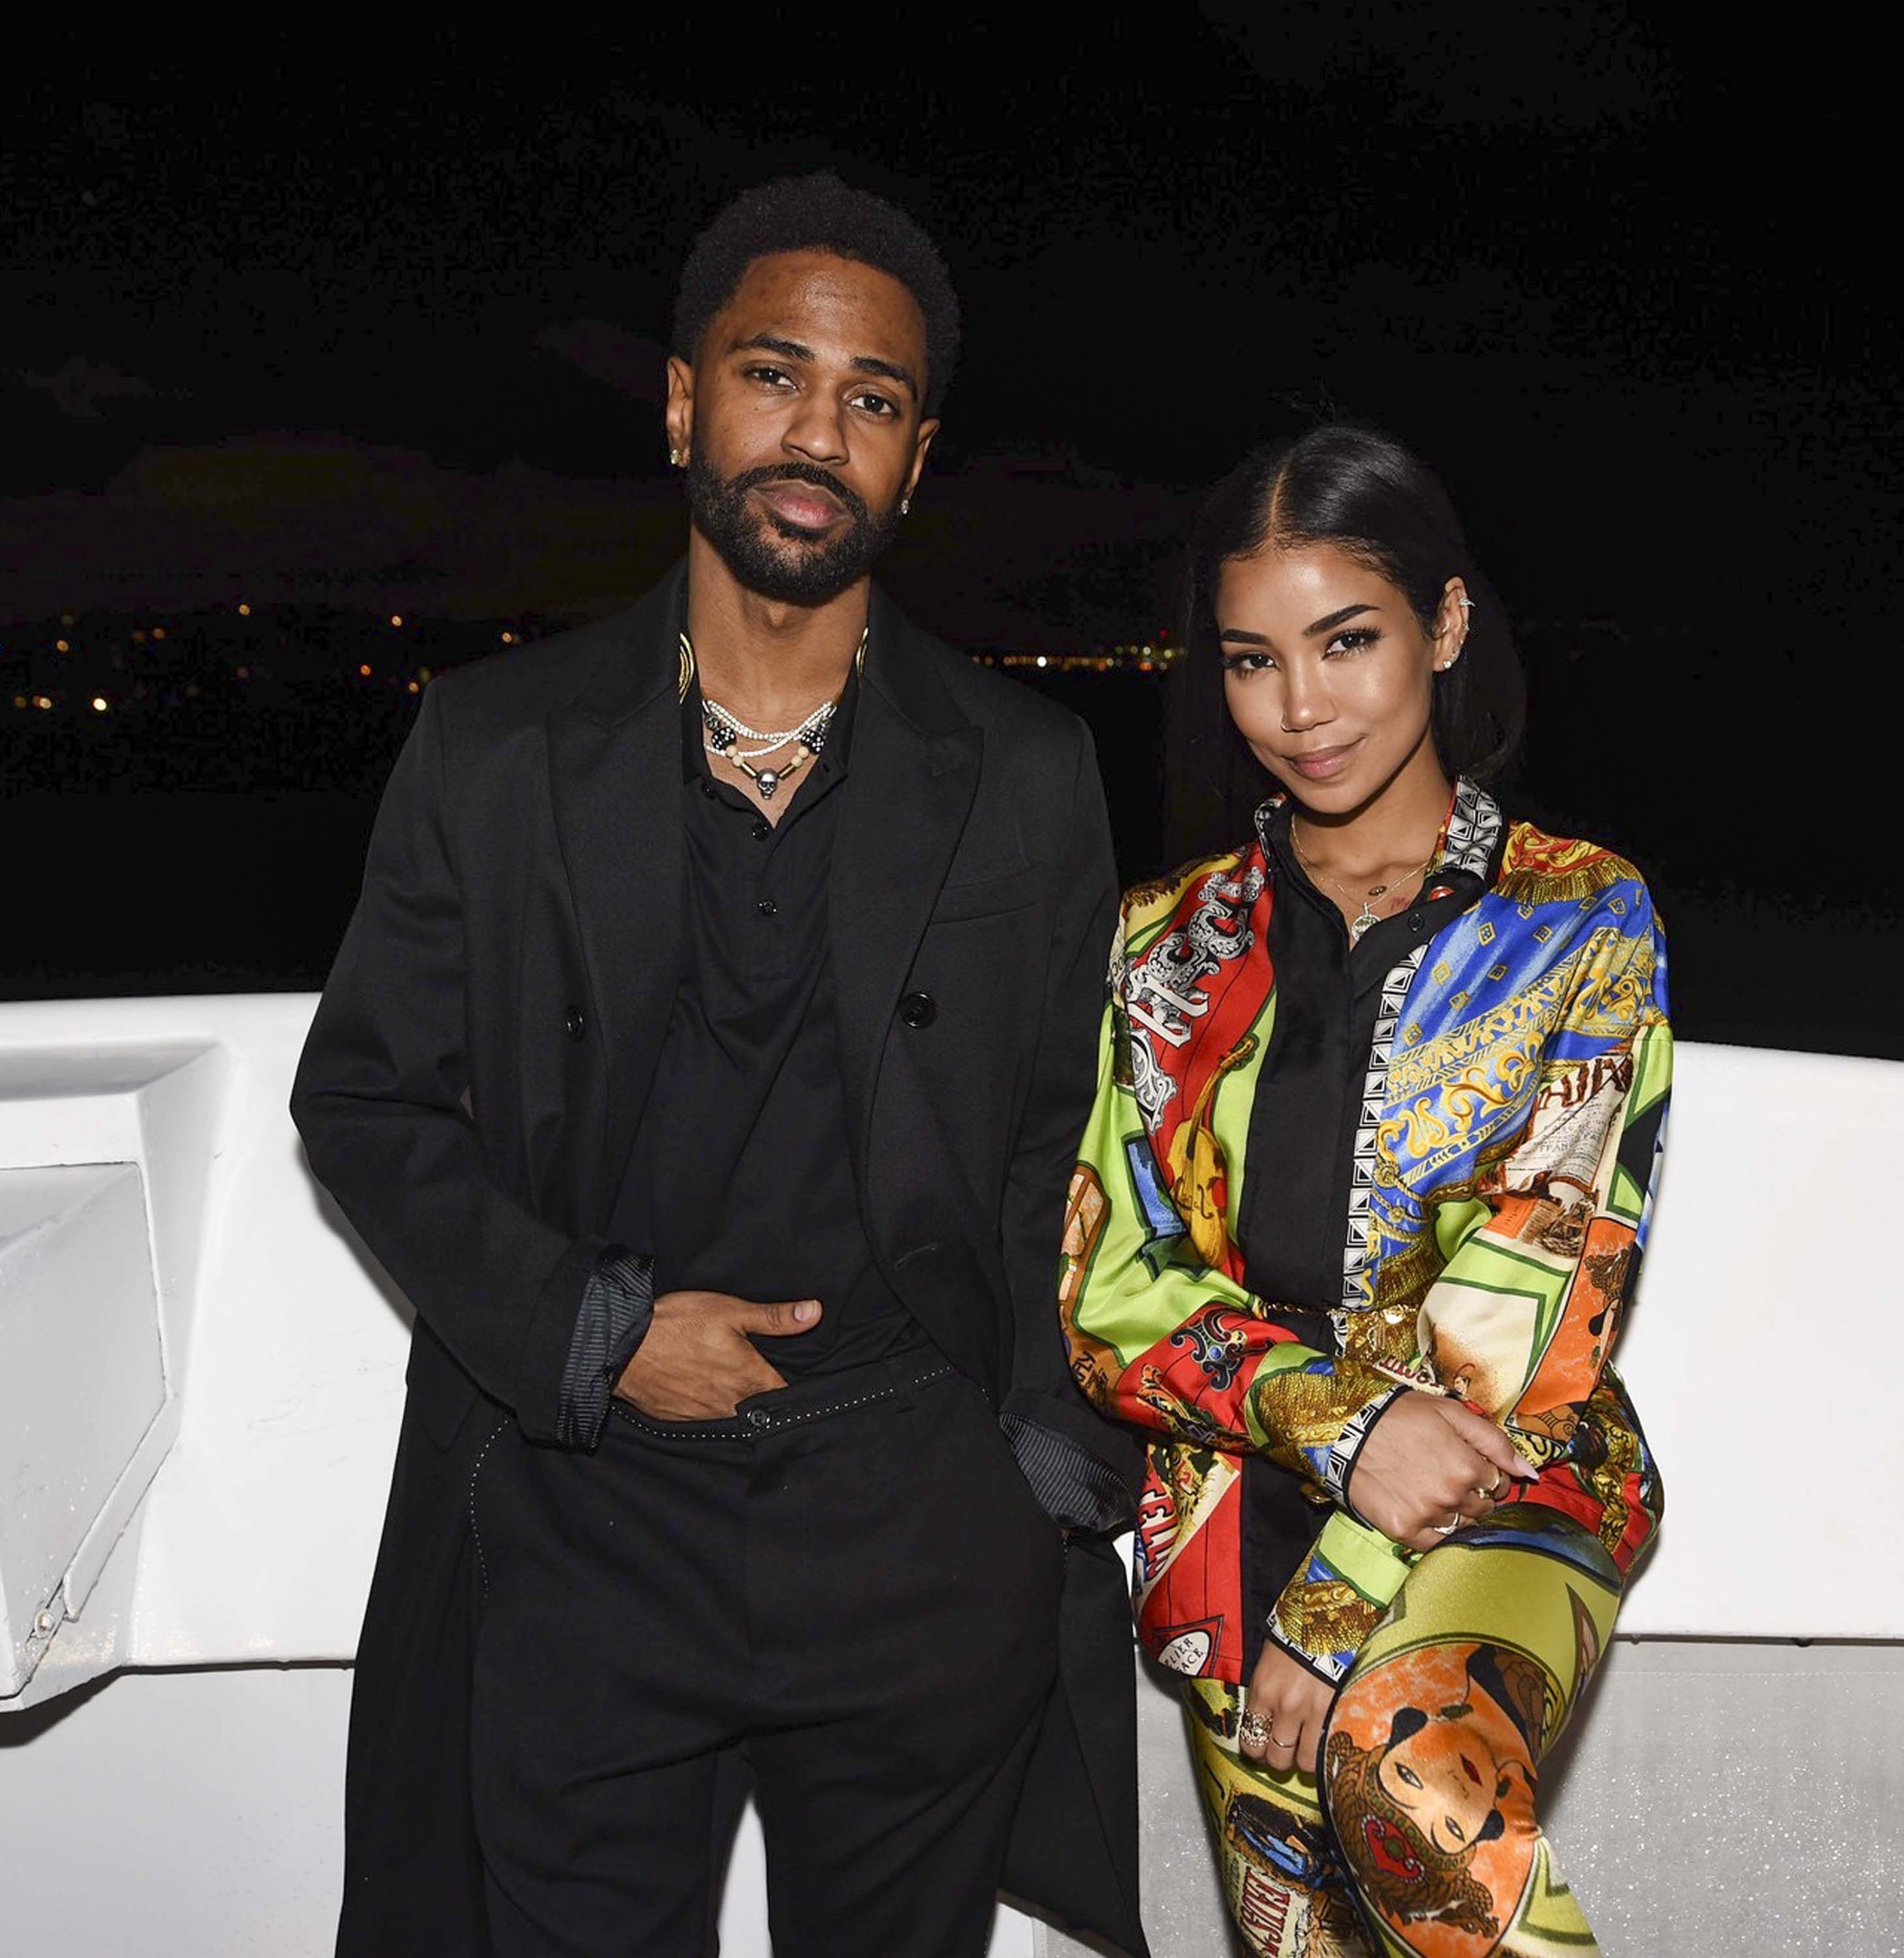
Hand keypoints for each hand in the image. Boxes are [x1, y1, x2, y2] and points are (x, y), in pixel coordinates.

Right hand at [613, 1290, 820, 1419]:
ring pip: (733, 1415)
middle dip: (765, 1398)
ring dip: (737, 1404)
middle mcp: (731, 1405)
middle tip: (764, 1380)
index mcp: (749, 1379)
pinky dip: (709, 1407)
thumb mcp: (730, 1311)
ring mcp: (704, 1415)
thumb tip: (814, 1313)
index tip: (798, 1382)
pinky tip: (703, 1389)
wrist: (622, 1347)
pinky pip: (704, 1417)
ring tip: (733, 1384)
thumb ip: (774, 1318)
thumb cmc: (678, 1324)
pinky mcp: (679, 1418)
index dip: (793, 1390)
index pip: (784, 1395)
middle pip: (760, 1409)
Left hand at [1242, 1642, 1335, 1776]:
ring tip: (1310, 1748)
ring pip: (1305, 1761)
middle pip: (1277, 1758)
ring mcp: (1313, 1712)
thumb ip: (1267, 1692)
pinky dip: (1328, 1753)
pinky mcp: (1338, 1711)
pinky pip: (1330, 1750)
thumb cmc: (1296, 1634)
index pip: (1251, 1741)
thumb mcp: (1269, 1661)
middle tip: (1288, 1751)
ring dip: (1306, 1759)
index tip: (1264, 1749)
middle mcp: (1284, 1706)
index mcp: (1263, 1691)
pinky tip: (1328, 1746)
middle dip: (1281, 1759)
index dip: (1258, 1751)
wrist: (1329, 1616)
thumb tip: (1267, 1718)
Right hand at [1346, 1392, 1535, 1551]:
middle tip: (1449, 1476)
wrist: (1347, 1429)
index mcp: (1468, 1466)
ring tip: (1433, 1490)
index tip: (1469, 1464)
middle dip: (1474, 1494)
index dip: (1486, 1473)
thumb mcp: (1450, 1413)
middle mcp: (1451, 1496)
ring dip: (1456, 1513)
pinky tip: (1422, 1509)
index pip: (1498, 1483)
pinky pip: (1435, 1543)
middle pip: (1482, 1508)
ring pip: (1462, 1527)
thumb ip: (1494, 1441)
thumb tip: (1530, 1473)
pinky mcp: (1403, 1530)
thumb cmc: (1400, 1416)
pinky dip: (1435, 1530)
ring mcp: (1427, 1516)